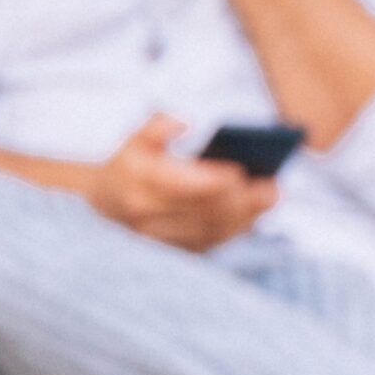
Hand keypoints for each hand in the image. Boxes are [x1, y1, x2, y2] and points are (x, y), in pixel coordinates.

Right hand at [88, 115, 278, 252]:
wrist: (101, 206)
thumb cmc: (129, 166)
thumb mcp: (136, 139)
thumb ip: (158, 126)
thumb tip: (185, 123)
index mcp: (140, 183)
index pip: (184, 186)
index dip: (214, 181)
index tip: (240, 172)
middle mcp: (148, 216)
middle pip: (205, 211)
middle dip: (242, 200)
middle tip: (272, 187)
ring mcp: (160, 238)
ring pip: (211, 231)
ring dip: (245, 216)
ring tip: (271, 197)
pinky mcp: (172, 251)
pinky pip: (210, 243)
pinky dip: (235, 230)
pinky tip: (256, 214)